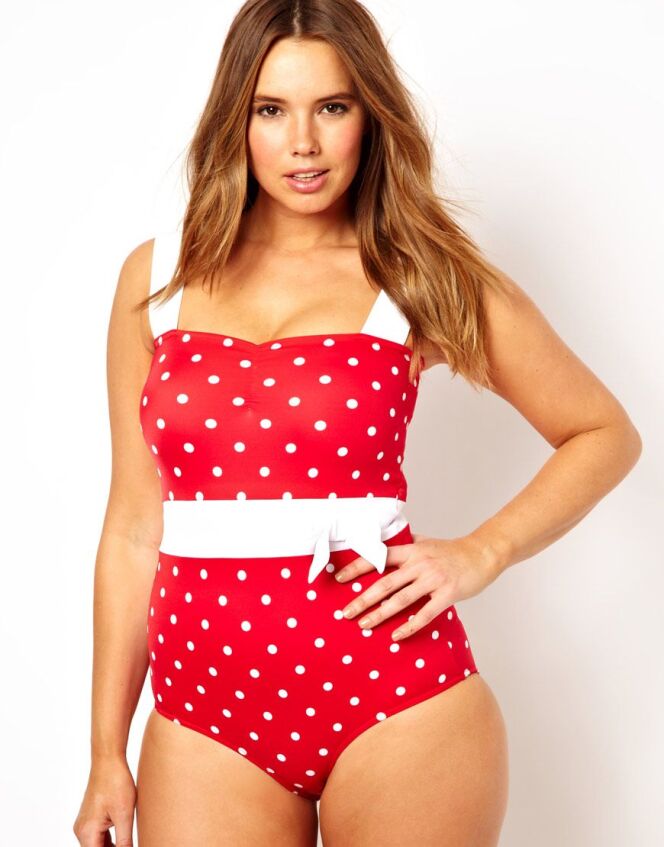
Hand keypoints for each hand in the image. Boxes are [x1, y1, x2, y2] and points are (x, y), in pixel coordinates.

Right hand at [73, 756, 135, 845]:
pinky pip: (97, 836)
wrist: (108, 760)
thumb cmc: (116, 783)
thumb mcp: (125, 815)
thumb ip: (125, 841)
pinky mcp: (90, 817)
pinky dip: (108, 841)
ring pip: (97, 845)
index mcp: (87, 832)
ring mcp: (84, 824)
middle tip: (129, 844)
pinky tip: (122, 840)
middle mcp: (82, 830)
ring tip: (127, 842)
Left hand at [335, 533, 499, 640]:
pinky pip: (425, 614)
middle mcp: (419, 563)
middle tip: (345, 612)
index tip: (339, 578)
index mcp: (411, 550)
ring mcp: (433, 579)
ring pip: (400, 600)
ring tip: (364, 625)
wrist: (482, 554)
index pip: (378, 557)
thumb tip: (382, 546)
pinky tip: (396, 636)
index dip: (357, 567)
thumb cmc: (452, 551)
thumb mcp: (425, 543)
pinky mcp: (447, 594)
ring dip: (380, 614)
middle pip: (384, 582)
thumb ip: (405, 546)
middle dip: (363, 599)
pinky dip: (409, 626)